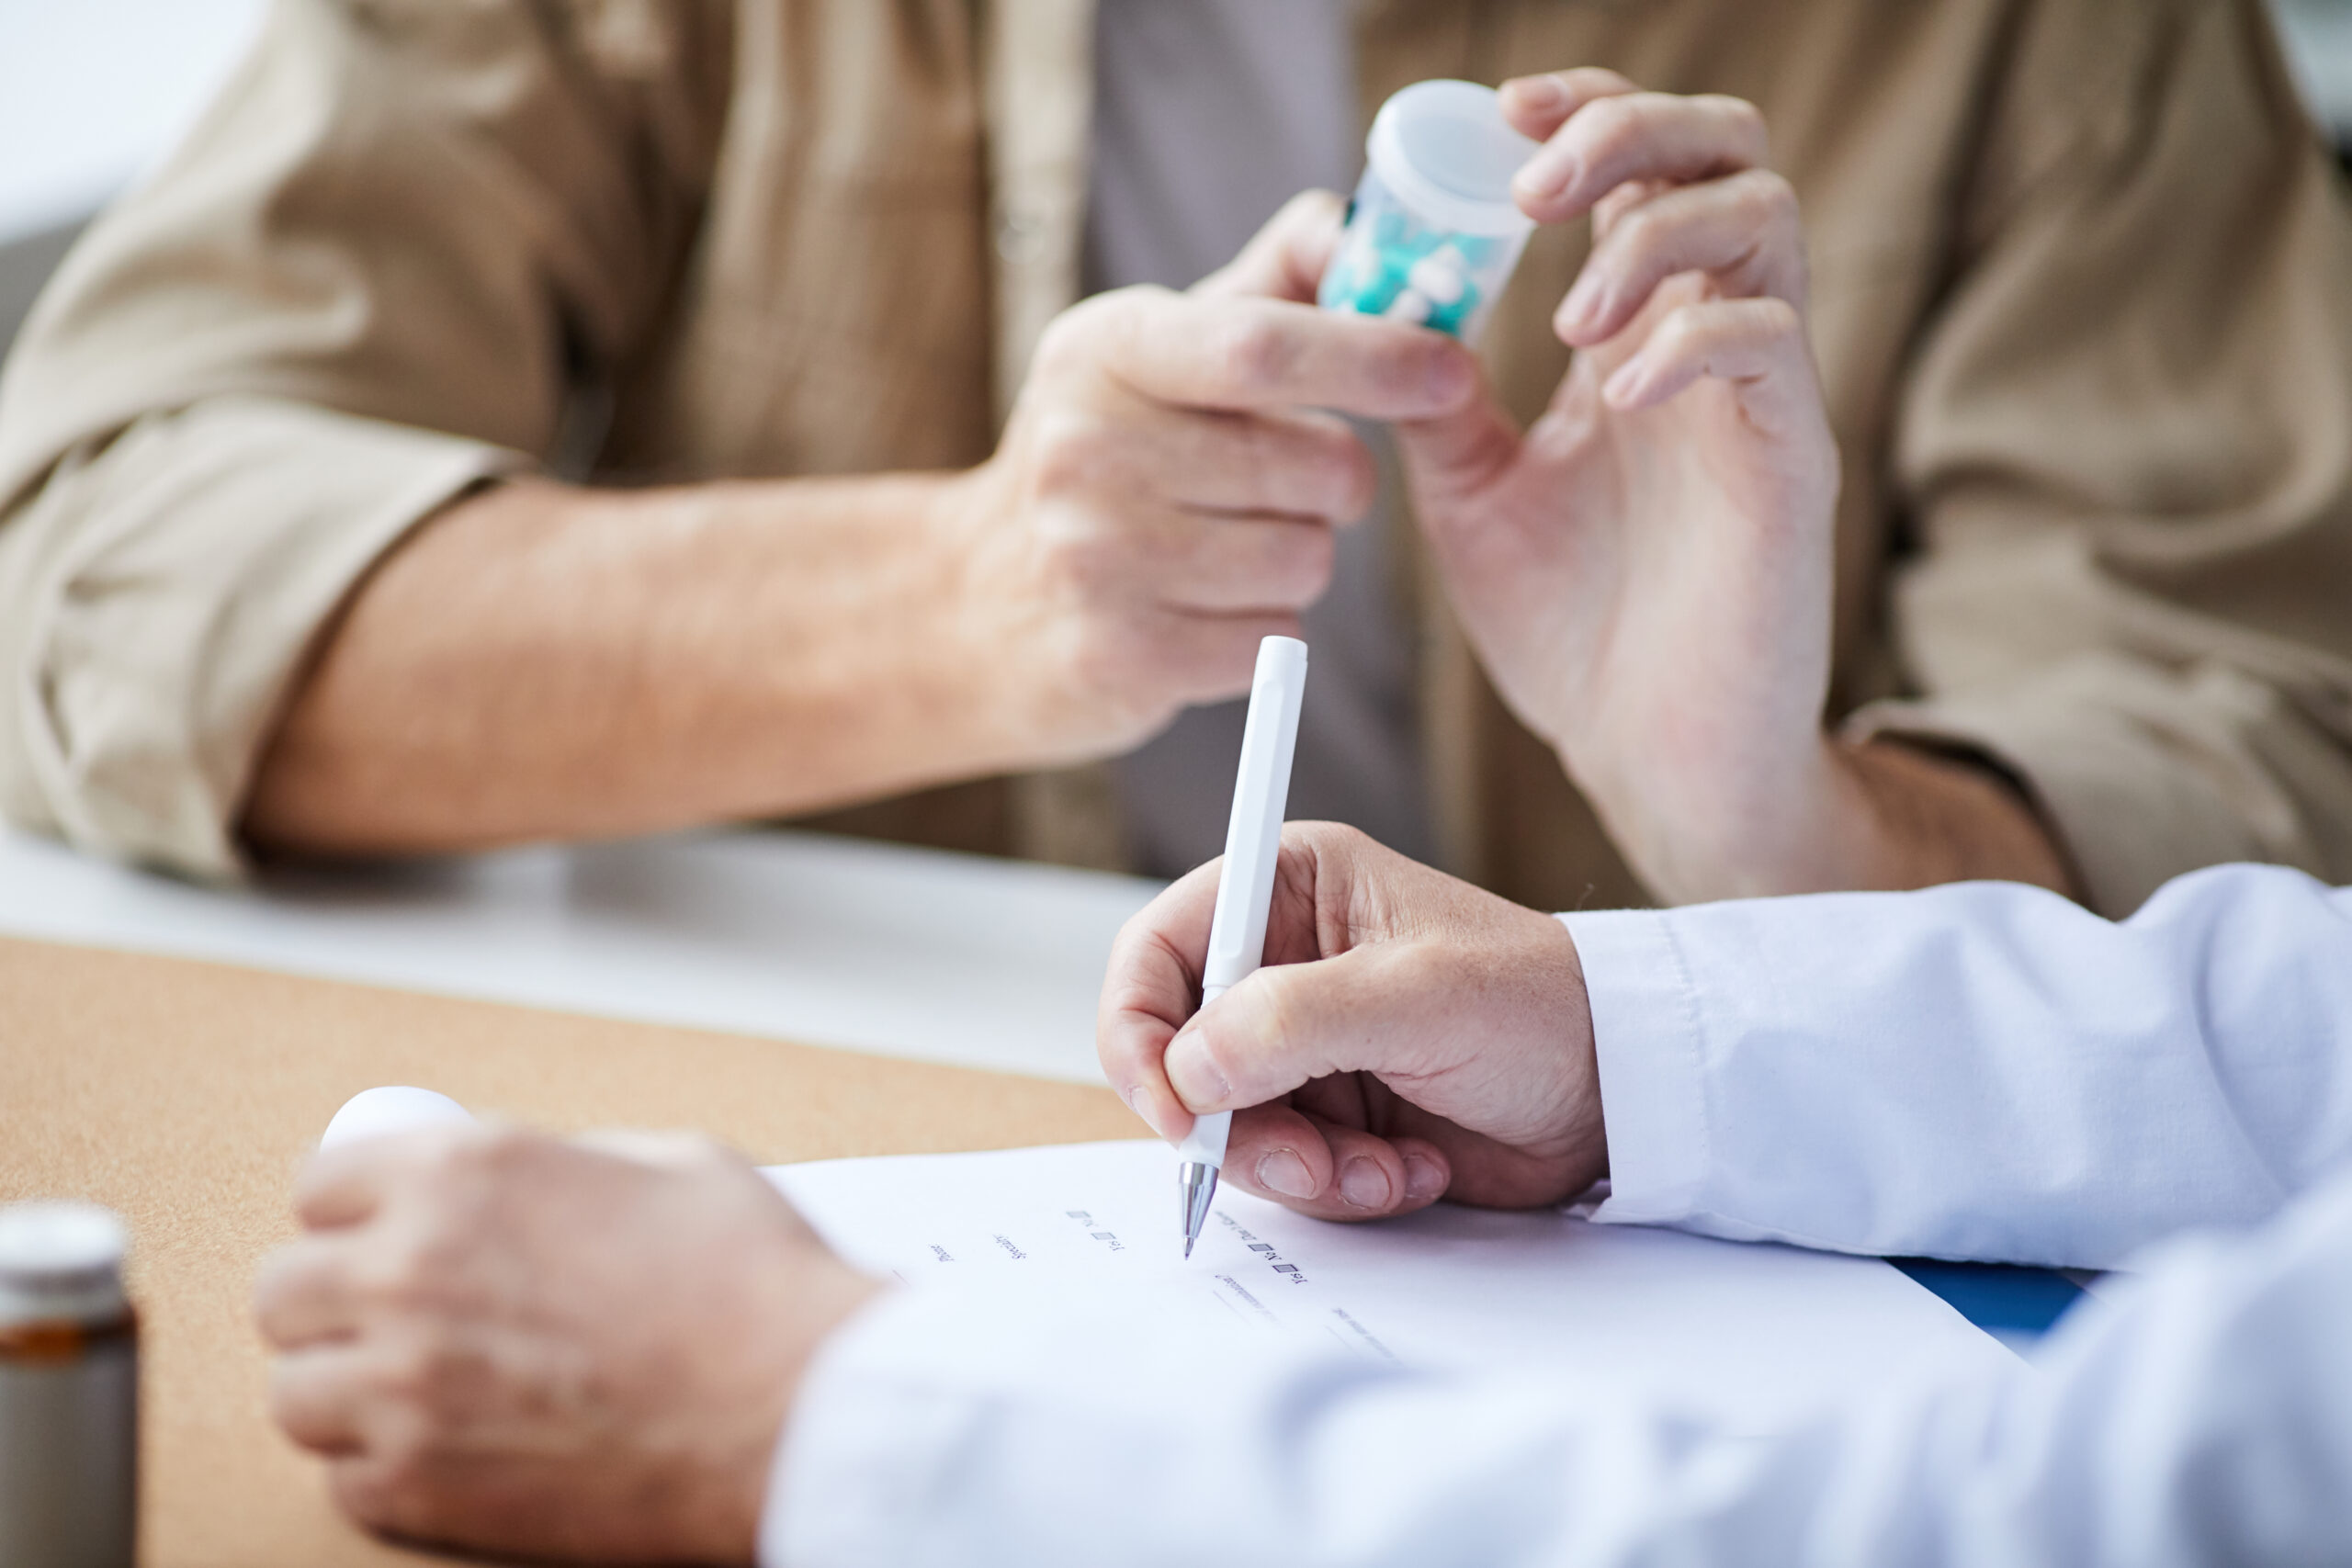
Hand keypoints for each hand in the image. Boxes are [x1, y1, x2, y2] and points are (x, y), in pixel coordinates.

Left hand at [254, 1126, 878, 1564]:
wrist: (798, 1408)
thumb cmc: (755, 1287)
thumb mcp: (672, 1164)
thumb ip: (570, 1166)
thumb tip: (535, 1187)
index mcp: (465, 1172)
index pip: (322, 1184)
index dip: (357, 1211)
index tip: (377, 1234)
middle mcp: (409, 1270)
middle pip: (283, 1289)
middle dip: (333, 1302)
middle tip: (387, 1320)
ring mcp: (402, 1385)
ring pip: (294, 1393)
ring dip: (345, 1392)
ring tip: (412, 1395)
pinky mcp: (418, 1486)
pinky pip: (343, 1480)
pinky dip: (386, 1470)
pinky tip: (449, 1451)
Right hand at [938, 195, 1476, 762]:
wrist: (983, 600)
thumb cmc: (1112, 454)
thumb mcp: (1162, 349)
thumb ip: (1272, 284)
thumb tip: (1362, 227)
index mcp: (1106, 349)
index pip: (1261, 346)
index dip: (1374, 355)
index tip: (1453, 369)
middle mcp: (1087, 447)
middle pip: (1314, 466)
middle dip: (1341, 480)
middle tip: (1295, 483)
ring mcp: (1094, 557)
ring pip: (1305, 560)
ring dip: (1300, 558)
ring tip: (1231, 549)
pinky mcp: (1118, 656)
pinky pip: (1273, 641)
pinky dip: (1265, 632)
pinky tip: (1205, 610)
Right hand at [1099, 822, 1603, 1220]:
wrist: (1620, 1093)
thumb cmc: (1541, 1006)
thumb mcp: (1418, 998)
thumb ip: (1293, 1021)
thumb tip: (1189, 1066)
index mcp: (1287, 887)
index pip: (1154, 951)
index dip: (1139, 1033)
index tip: (1176, 1110)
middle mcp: (1279, 961)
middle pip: (1176, 1056)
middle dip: (1234, 1126)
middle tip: (1307, 1161)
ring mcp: (1299, 1044)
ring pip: (1224, 1127)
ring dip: (1298, 1167)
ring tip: (1381, 1167)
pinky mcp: (1326, 1112)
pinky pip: (1281, 1169)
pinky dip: (1337, 1187)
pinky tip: (1407, 1170)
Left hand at [1386, 72, 1838, 900]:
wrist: (1647, 758)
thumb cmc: (1575, 632)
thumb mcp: (1473, 499)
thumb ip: (1441, 406)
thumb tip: (1380, 319)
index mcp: (1635, 337)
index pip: (1638, 170)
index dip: (1582, 115)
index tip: (1497, 117)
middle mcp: (1707, 343)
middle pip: (1724, 154)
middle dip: (1631, 131)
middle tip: (1534, 182)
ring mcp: (1758, 397)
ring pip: (1764, 220)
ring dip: (1653, 234)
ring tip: (1571, 315)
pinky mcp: (1792, 461)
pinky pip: (1769, 347)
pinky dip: (1687, 342)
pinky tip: (1616, 391)